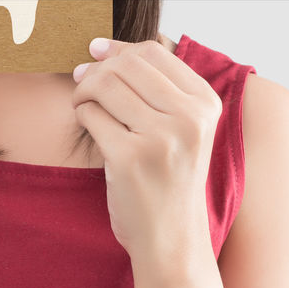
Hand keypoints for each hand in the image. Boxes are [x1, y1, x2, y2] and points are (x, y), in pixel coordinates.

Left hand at [71, 36, 222, 265]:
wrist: (171, 239)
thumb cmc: (169, 178)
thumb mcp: (180, 127)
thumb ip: (153, 86)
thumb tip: (100, 48)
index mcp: (205, 104)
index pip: (153, 52)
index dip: (118, 49)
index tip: (96, 55)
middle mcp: (189, 118)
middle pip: (126, 65)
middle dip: (96, 70)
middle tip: (83, 84)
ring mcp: (161, 138)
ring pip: (105, 85)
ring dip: (84, 90)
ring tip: (83, 104)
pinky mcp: (130, 158)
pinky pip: (91, 114)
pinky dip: (82, 115)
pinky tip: (90, 128)